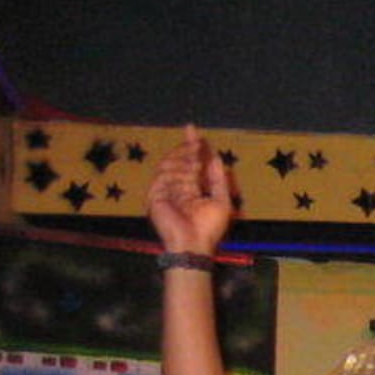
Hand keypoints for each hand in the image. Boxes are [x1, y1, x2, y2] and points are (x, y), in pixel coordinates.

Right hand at [147, 125, 233, 252]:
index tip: (192, 130)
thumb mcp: (221, 200)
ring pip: (169, 165)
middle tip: (197, 144)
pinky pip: (162, 177)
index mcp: (190, 188)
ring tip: (196, 164)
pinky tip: (188, 176)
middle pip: (177, 159)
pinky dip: (176, 173)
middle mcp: (175, 187)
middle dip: (187, 149)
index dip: (190, 146)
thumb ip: (218, 179)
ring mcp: (163, 191)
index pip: (189, 162)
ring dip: (184, 162)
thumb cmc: (210, 228)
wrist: (195, 244)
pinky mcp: (154, 197)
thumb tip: (215, 158)